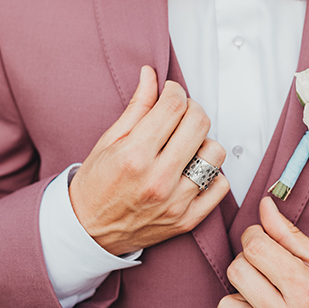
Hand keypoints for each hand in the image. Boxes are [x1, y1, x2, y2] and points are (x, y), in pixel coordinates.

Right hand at [69, 66, 228, 255]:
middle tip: (180, 113)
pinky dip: (212, 174)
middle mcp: (158, 179)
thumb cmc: (96, 185)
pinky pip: (220, 186)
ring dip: (203, 142)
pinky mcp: (187, 220)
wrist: (88, 232)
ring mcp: (175, 202)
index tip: (171, 91)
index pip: (174, 106)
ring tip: (185, 146)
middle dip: (192, 109)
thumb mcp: (109, 140)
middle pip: (199, 124)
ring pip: (214, 153)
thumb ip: (137, 107)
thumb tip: (151, 75)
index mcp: (134, 155)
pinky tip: (193, 170)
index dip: (175, 91)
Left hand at [217, 197, 308, 307]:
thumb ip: (286, 232)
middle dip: (249, 261)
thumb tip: (262, 205)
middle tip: (268, 266)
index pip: (254, 248)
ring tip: (268, 294)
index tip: (263, 238)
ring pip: (227, 306)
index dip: (254, 235)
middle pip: (237, 273)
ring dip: (243, 294)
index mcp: (305, 290)